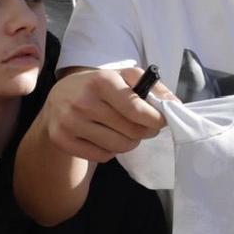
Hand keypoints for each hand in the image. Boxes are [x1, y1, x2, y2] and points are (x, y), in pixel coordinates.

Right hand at [41, 67, 166, 162]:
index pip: (137, 110)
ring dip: (130, 142)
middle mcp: (83, 102)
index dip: (156, 119)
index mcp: (101, 81)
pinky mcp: (62, 140)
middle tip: (144, 126)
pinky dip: (111, 151)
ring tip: (125, 131)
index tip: (162, 121)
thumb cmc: (99, 86)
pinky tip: (106, 137)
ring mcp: (70, 122)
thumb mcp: (124, 77)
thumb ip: (153, 87)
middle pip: (132, 131)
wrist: (58, 97)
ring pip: (119, 146)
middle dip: (145, 131)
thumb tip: (176, 104)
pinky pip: (103, 156)